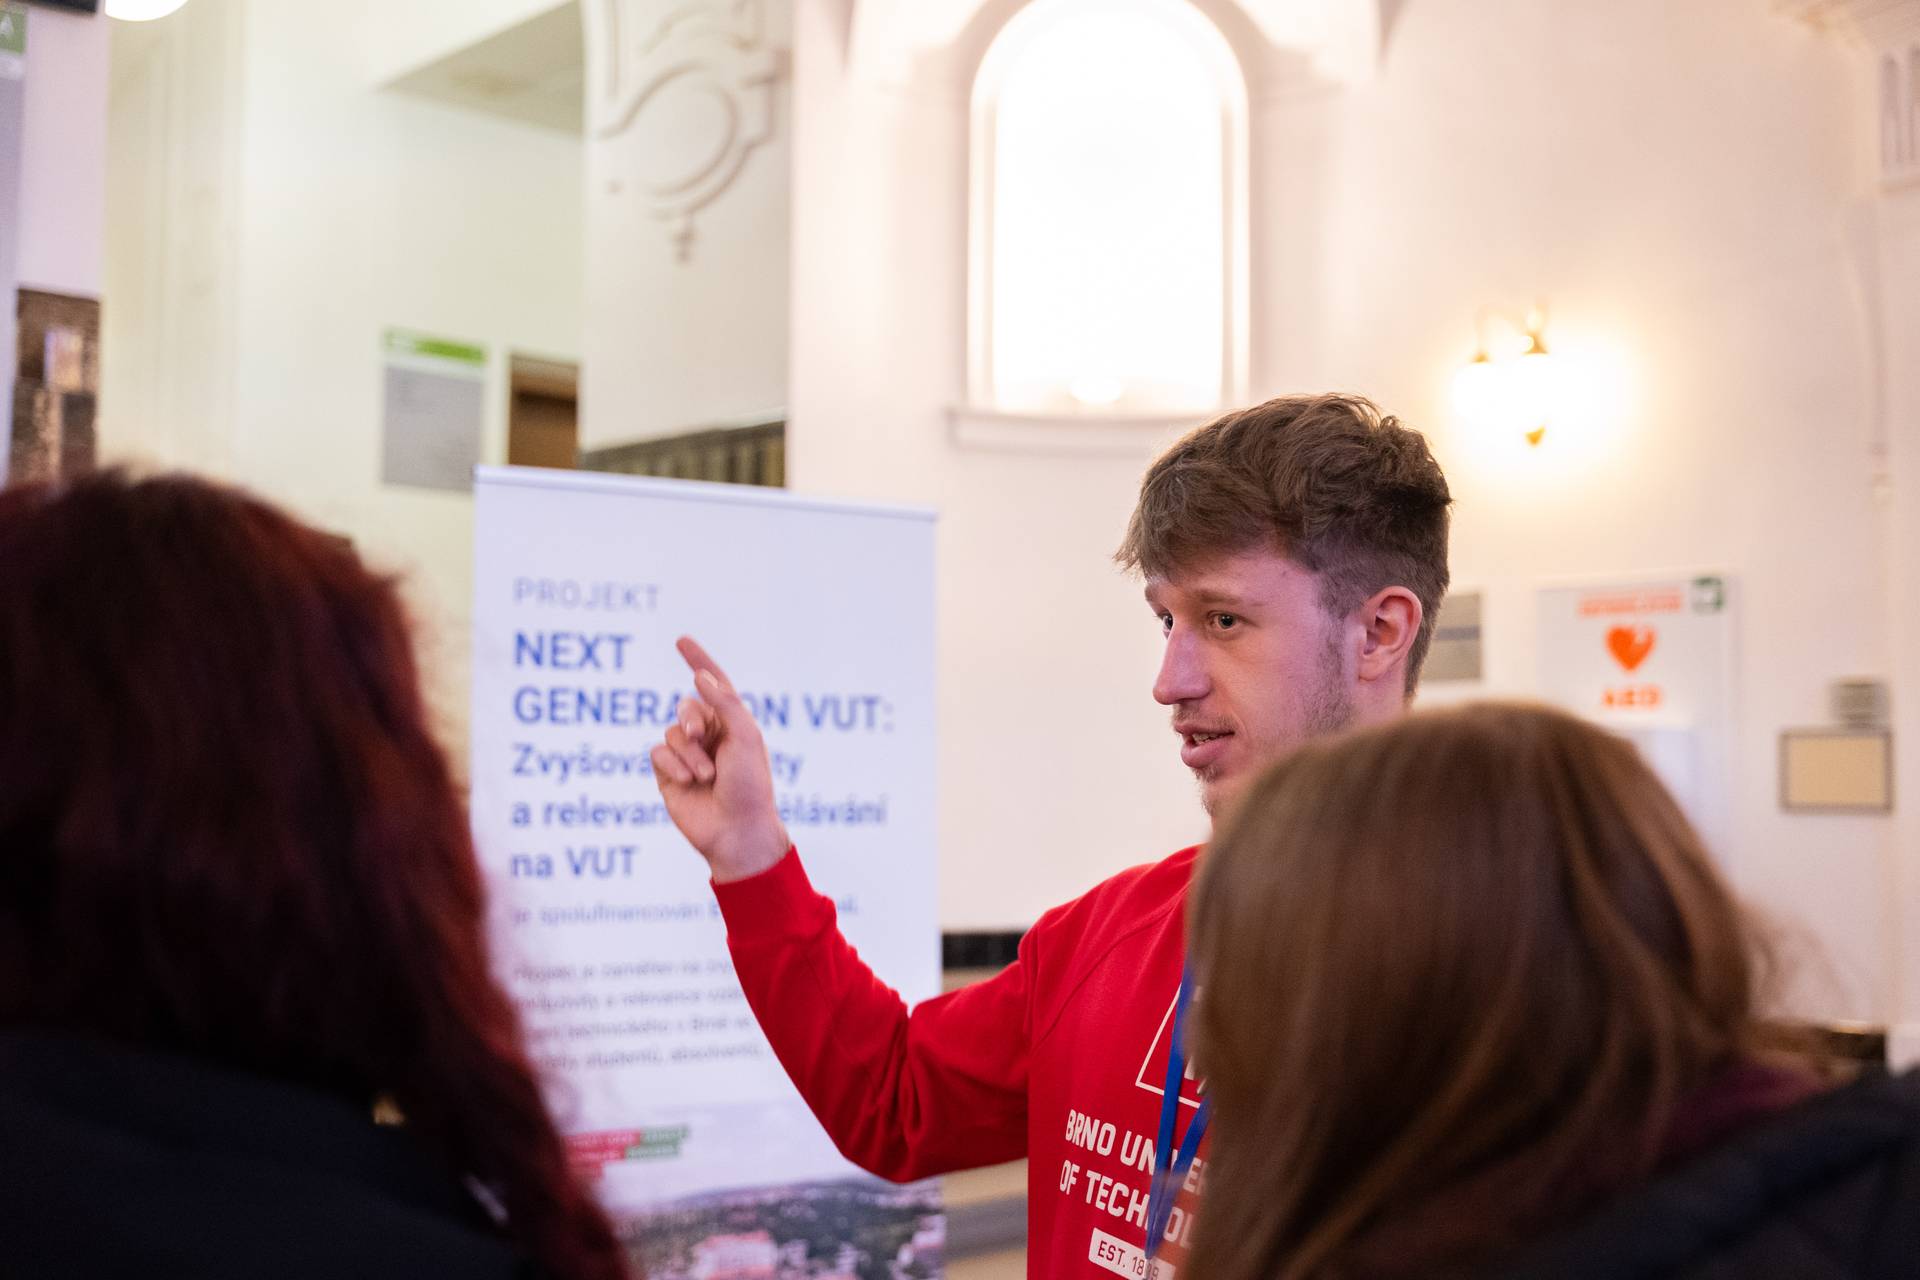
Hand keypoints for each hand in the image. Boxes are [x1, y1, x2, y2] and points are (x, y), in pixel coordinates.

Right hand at [650, 637, 790, 882]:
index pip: (714, 685)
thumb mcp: (746, 737)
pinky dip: (672, 764)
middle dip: (691, 717)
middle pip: (686, 707)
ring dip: (688, 752)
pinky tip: (687, 782)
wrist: (736, 830)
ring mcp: (688, 755)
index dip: (699, 661)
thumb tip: (700, 676)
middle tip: (702, 735)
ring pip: (671, 732)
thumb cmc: (750, 785)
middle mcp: (710, 736)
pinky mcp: (668, 774)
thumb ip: (725, 703)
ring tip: (706, 775)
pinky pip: (657, 752)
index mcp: (733, 724)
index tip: (681, 640)